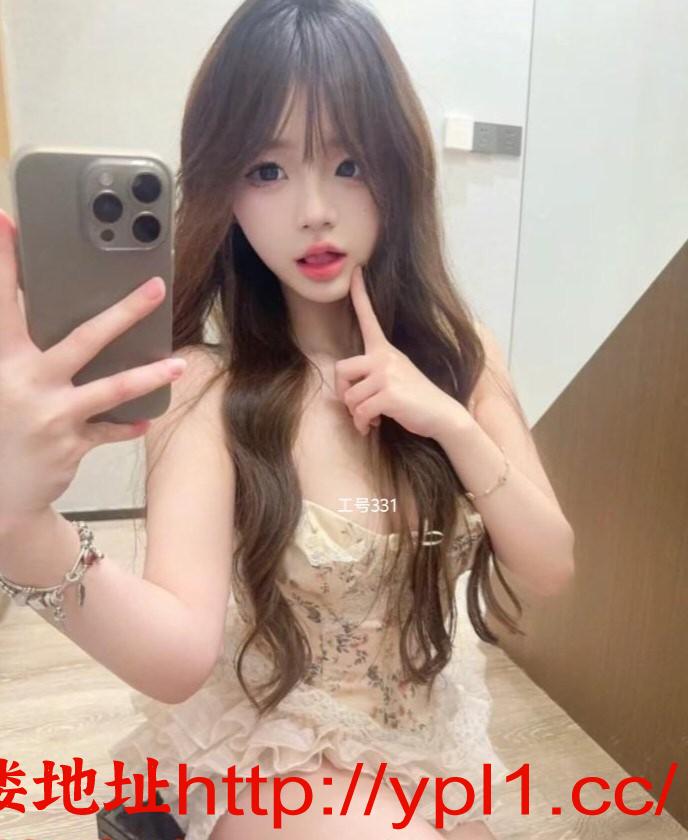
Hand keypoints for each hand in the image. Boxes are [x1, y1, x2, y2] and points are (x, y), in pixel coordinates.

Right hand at [0, 209, 185, 523]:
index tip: (8, 223)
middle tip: (156, 287)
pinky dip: (128, 425)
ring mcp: (51, 415)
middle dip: (124, 311)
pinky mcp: (70, 445)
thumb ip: (17, 353)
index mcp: (0, 361)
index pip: (3, 302)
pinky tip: (145, 419)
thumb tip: (45, 326)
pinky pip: (110, 429)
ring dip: (148, 373)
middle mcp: (25, 383)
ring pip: (111, 387)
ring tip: (177, 363)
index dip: (4, 261)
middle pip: (83, 338)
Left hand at [334, 265, 459, 437]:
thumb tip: (347, 393)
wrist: (443, 416)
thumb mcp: (396, 377)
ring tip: (371, 417)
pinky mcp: (388, 394)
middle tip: (356, 404)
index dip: (359, 295)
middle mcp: (384, 357)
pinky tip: (373, 425)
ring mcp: (387, 375)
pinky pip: (360, 412)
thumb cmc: (416, 400)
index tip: (356, 271)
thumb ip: (373, 375)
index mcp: (385, 350)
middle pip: (341, 370)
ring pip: (349, 397)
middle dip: (343, 393)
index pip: (369, 318)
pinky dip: (362, 424)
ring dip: (355, 413)